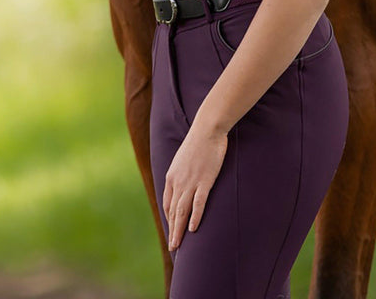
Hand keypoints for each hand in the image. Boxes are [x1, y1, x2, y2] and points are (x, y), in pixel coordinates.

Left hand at [163, 121, 227, 250]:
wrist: (208, 128)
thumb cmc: (199, 142)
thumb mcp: (184, 158)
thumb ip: (182, 172)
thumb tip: (183, 180)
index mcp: (172, 176)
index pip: (167, 203)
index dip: (169, 219)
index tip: (172, 229)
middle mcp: (178, 182)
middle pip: (173, 211)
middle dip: (172, 230)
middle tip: (173, 246)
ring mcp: (191, 182)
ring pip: (182, 212)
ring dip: (179, 230)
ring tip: (178, 245)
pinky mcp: (205, 181)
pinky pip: (198, 203)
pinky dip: (195, 217)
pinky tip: (194, 229)